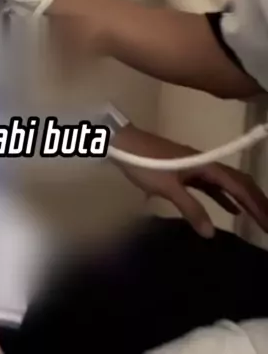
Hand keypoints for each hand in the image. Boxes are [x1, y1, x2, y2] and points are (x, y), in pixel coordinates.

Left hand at [112, 124, 267, 237]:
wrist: (123, 144)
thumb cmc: (145, 163)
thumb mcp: (168, 187)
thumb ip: (190, 208)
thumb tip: (212, 233)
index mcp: (206, 164)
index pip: (239, 185)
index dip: (257, 204)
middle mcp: (206, 163)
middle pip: (238, 183)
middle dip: (256, 202)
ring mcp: (196, 167)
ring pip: (227, 185)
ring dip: (243, 201)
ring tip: (258, 219)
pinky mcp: (185, 172)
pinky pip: (212, 187)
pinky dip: (224, 198)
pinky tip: (230, 211)